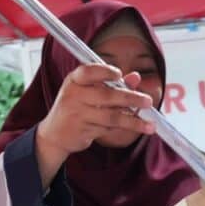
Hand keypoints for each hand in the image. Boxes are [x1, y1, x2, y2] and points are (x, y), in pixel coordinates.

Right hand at [37, 65, 153, 156]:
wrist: (55, 134)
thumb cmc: (76, 106)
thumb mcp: (89, 90)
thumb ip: (112, 83)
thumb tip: (136, 77)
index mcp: (75, 80)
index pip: (89, 71)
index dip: (105, 72)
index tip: (120, 75)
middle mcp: (74, 95)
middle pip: (106, 96)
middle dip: (130, 98)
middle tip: (148, 101)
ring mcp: (77, 115)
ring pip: (111, 117)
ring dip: (132, 121)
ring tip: (149, 125)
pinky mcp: (82, 131)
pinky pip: (107, 129)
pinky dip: (122, 128)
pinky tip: (134, 127)